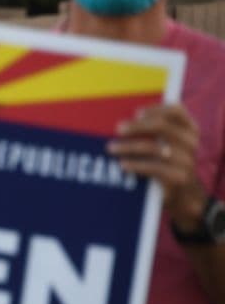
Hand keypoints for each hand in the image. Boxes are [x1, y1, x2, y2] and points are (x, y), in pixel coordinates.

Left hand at [107, 104, 206, 229]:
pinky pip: (153, 168)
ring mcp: (186, 160)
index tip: (136, 113)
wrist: (184, 194)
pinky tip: (122, 164)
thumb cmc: (167, 163)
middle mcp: (190, 142)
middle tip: (118, 129)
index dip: (156, 109)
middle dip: (136, 126)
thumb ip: (154, 130)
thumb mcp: (166, 144)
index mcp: (190, 129)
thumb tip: (122, 120)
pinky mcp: (178, 177)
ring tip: (111, 148)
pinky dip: (135, 165)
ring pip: (153, 147)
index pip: (176, 110)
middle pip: (162, 126)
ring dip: (128, 146)